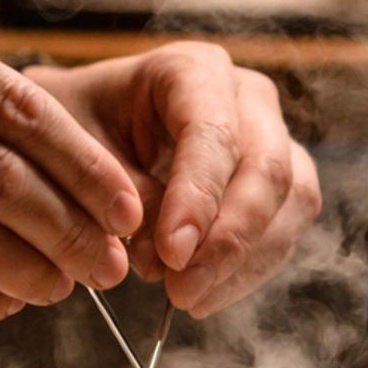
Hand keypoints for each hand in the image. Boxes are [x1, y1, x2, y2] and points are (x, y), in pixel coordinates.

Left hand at [36, 42, 320, 315]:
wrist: (84, 131)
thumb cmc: (77, 130)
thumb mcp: (77, 150)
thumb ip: (122, 194)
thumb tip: (166, 254)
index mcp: (192, 70)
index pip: (214, 134)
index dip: (199, 198)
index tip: (172, 254)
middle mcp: (245, 97)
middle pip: (268, 168)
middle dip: (229, 239)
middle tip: (182, 291)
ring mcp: (271, 138)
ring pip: (291, 202)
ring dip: (244, 261)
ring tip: (188, 298)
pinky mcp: (279, 184)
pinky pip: (284, 230)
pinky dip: (247, 270)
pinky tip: (204, 296)